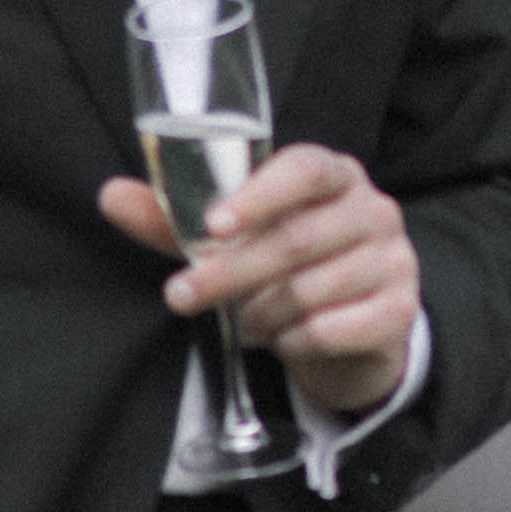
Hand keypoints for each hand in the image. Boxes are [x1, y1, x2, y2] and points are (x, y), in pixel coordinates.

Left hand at [101, 139, 420, 412]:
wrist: (353, 330)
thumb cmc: (287, 268)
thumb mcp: (233, 239)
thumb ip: (175, 219)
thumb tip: (110, 196)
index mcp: (334, 175)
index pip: (305, 169)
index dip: (259, 195)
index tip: (213, 226)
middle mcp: (373, 210)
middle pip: (296, 239)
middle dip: (229, 273)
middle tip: (182, 296)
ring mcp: (394, 260)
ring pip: (309, 292)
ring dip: (260, 315)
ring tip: (245, 320)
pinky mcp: (399, 312)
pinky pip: (331, 330)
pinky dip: (293, 342)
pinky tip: (285, 339)